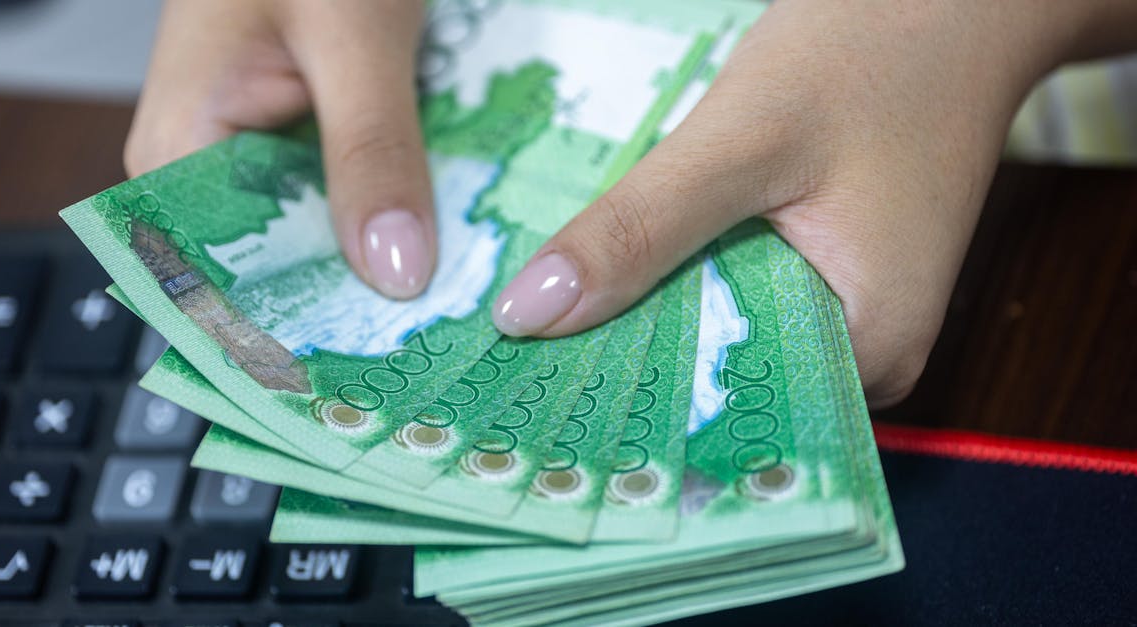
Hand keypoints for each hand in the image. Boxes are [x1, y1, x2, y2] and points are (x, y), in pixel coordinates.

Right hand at [125, 0, 435, 298]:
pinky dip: (397, 200)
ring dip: (388, 246)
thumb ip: (371, 150)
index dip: (302, 326)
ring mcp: (256, 147)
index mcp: (180, 149)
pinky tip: (448, 222)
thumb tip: (396, 271)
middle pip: (285, 263)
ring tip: (453, 284)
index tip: (377, 363)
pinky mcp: (302, 131)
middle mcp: (206, 163)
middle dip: (361, 291)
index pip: (229, 282)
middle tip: (441, 326)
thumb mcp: (351, 41)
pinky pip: (350, 189)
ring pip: (327, 230)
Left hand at [490, 0, 1136, 406]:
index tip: (532, 392)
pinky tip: (626, 270)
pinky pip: (741, 295)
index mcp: (870, 354)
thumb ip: (640, 230)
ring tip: (557, 317)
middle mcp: (866, 357)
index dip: (623, 402)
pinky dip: (686, 278)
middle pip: (721, 378)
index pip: (725, 410)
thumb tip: (526, 316)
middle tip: (524, 351)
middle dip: (629, 358)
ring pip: (724, 334)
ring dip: (653, 313)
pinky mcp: (830, 274)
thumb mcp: (741, 144)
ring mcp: (850, 314)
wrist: (945, 0)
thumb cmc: (864, 57)